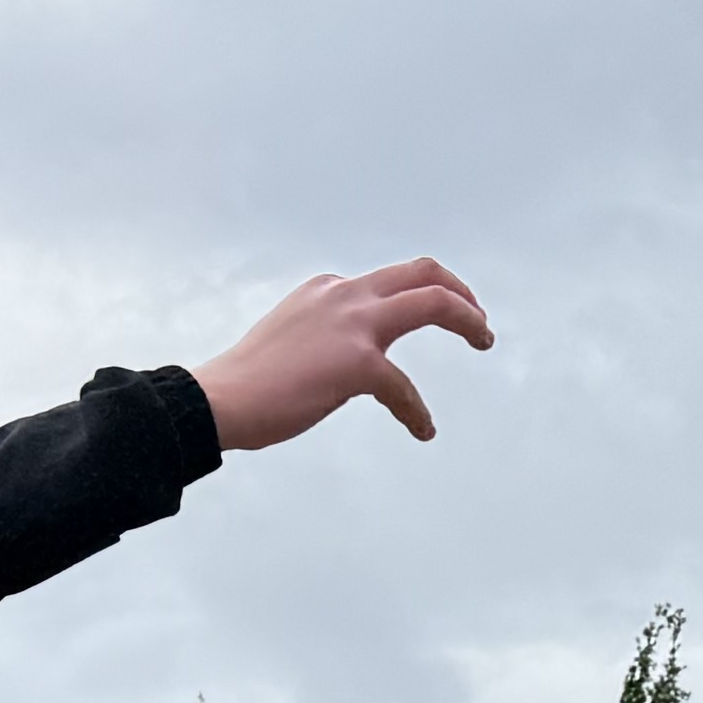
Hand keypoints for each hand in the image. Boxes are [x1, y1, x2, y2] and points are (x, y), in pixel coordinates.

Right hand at [192, 260, 492, 449]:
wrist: (217, 400)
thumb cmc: (244, 382)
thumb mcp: (287, 336)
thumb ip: (320, 335)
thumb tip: (338, 361)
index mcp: (326, 289)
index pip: (382, 284)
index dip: (410, 299)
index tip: (423, 317)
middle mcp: (344, 295)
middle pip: (422, 272)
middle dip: (459, 291)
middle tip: (478, 318)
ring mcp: (354, 325)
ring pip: (434, 302)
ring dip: (469, 319)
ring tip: (485, 340)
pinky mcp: (358, 363)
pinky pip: (404, 388)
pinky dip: (417, 411)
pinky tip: (422, 430)